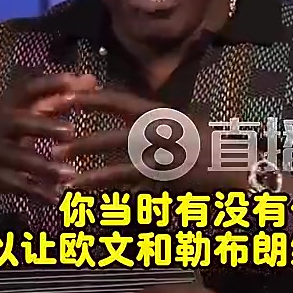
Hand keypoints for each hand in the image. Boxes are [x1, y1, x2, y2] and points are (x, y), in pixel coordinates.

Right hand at [0, 73, 97, 202]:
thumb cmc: (3, 128)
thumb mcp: (22, 109)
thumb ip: (56, 96)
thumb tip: (92, 80)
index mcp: (9, 105)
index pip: (28, 89)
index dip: (50, 83)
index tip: (75, 81)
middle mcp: (0, 126)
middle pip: (19, 123)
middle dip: (44, 126)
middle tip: (71, 130)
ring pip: (19, 159)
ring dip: (45, 167)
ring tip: (70, 173)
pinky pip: (18, 186)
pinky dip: (38, 192)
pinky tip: (58, 198)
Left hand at [53, 88, 247, 192]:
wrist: (238, 165)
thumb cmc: (212, 143)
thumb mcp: (183, 124)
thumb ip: (155, 123)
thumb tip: (129, 119)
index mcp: (162, 113)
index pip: (119, 101)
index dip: (90, 98)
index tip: (64, 96)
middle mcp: (161, 132)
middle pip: (114, 132)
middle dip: (82, 136)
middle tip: (54, 140)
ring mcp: (165, 157)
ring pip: (119, 163)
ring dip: (89, 169)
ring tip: (62, 172)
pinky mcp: (168, 181)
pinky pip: (133, 187)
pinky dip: (110, 191)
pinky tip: (91, 197)